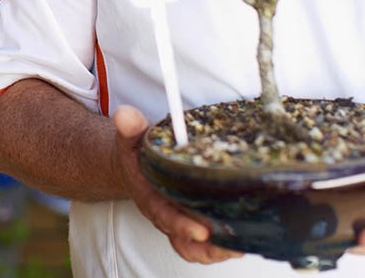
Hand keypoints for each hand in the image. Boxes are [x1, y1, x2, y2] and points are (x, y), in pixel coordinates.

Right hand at [112, 105, 243, 263]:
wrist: (137, 164)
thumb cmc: (138, 153)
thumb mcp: (132, 138)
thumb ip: (130, 127)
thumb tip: (125, 115)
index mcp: (149, 197)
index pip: (164, 215)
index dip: (182, 225)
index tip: (201, 231)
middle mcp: (165, 214)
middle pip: (184, 239)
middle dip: (207, 245)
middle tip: (230, 242)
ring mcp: (179, 220)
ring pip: (195, 248)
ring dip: (216, 250)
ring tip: (239, 246)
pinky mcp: (191, 221)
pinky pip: (203, 246)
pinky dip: (219, 247)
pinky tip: (239, 241)